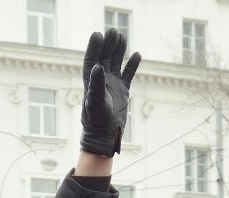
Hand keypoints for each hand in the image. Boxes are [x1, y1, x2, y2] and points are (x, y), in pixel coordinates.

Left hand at [80, 27, 140, 156]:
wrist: (104, 135)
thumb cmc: (96, 120)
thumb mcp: (95, 102)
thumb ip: (96, 84)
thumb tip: (97, 66)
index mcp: (90, 81)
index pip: (91, 59)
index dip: (94, 46)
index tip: (98, 34)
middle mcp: (101, 80)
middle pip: (104, 57)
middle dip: (108, 44)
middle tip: (114, 31)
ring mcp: (112, 84)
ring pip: (116, 62)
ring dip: (119, 50)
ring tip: (123, 36)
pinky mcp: (123, 90)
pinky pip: (128, 74)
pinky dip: (132, 64)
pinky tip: (137, 54)